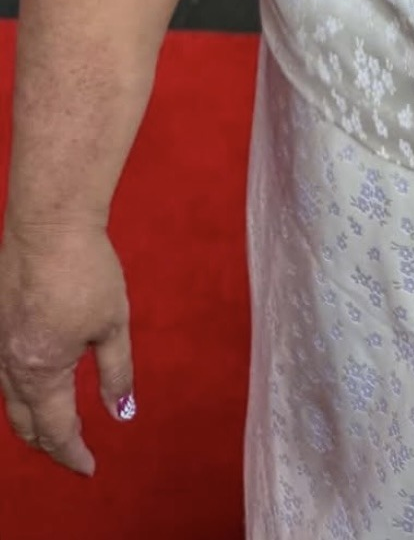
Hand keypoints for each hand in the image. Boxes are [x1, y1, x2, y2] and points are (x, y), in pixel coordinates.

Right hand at [0, 226, 134, 475]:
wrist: (47, 223)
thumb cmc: (87, 270)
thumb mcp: (113, 324)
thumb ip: (116, 373)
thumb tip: (122, 413)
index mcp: (42, 371)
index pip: (56, 431)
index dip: (73, 454)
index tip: (90, 468)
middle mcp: (10, 365)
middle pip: (25, 423)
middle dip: (49, 443)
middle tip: (74, 451)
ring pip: (9, 400)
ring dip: (31, 419)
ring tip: (56, 423)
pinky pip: (1, 373)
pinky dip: (18, 391)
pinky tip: (34, 385)